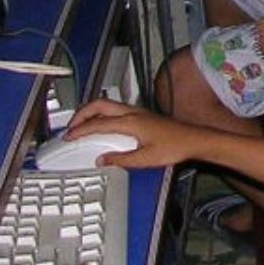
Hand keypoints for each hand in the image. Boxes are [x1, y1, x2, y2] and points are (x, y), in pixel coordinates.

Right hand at [64, 99, 200, 168]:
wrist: (194, 140)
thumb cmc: (176, 146)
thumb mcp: (145, 159)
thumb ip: (121, 160)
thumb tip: (102, 160)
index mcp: (131, 122)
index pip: (98, 123)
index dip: (80, 130)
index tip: (69, 137)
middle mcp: (133, 113)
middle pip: (99, 104)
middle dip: (81, 114)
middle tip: (70, 127)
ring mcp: (138, 112)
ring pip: (107, 105)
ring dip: (91, 112)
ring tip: (82, 125)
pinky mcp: (142, 115)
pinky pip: (116, 110)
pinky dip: (102, 115)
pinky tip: (102, 126)